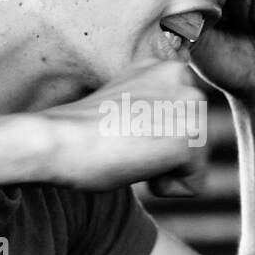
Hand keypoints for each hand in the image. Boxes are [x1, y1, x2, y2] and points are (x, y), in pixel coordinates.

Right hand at [39, 59, 209, 193]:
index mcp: (165, 66)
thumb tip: (168, 126)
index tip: (121, 128)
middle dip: (164, 153)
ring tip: (128, 150)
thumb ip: (153, 107)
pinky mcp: (191, 136)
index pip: (183, 120)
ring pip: (196, 163)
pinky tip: (136, 165)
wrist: (59, 140)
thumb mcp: (127, 105)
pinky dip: (165, 188)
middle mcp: (184, 77)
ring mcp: (191, 105)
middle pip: (195, 141)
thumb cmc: (79, 131)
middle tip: (123, 141)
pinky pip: (194, 185)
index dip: (153, 137)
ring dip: (162, 169)